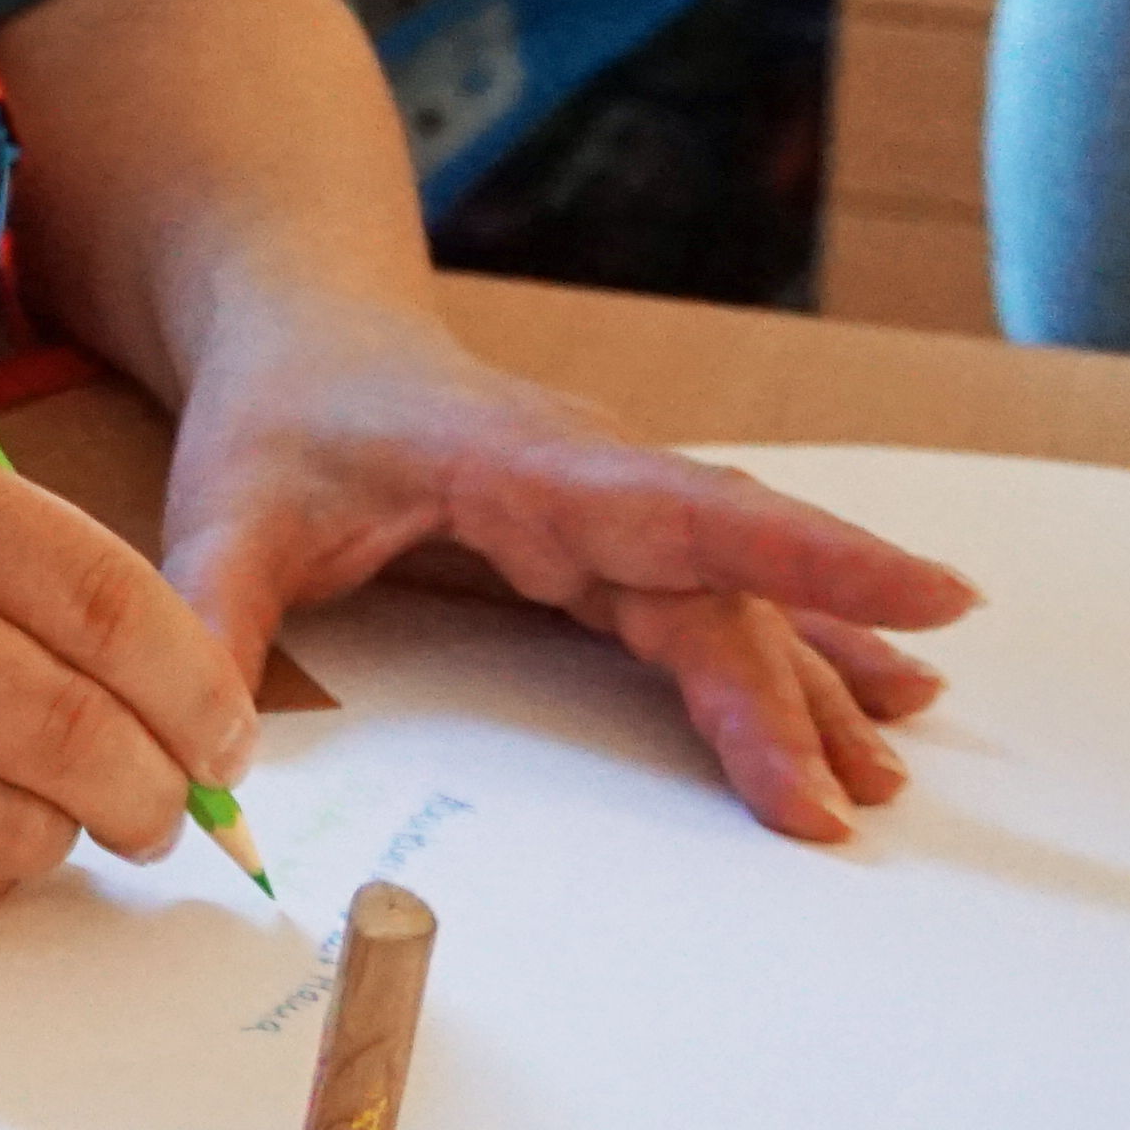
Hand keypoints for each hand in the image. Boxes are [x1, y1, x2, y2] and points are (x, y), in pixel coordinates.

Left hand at [157, 299, 973, 839]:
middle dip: (783, 693)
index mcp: (522, 461)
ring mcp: (616, 511)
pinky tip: (885, 690)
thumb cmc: (279, 408)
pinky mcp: (615, 544)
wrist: (303, 324)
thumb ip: (208, 625)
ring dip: (815, 680)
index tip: (926, 590)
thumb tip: (203, 767)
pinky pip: (719, 601)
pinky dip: (798, 650)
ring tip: (891, 771)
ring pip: (734, 599)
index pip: (682, 509)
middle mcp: (595, 480)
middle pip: (715, 588)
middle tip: (836, 805)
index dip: (806, 553)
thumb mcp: (223, 509)